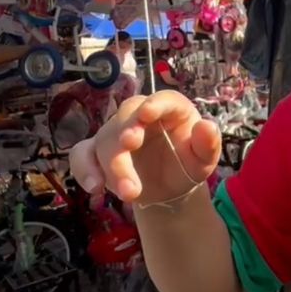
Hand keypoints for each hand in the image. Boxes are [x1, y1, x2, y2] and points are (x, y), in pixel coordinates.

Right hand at [70, 90, 220, 204]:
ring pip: (105, 140)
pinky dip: (84, 169)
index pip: (163, 99)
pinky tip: (95, 187)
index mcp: (170, 110)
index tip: (147, 114)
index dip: (154, 104)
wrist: (169, 189)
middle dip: (125, 135)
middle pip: (126, 118)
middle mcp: (139, 116)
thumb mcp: (204, 159)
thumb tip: (207, 126)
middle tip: (128, 148)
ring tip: (129, 193)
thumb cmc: (187, 165)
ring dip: (113, 166)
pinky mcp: (98, 153)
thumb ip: (208, 144)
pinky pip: (82, 155)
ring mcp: (115, 133)